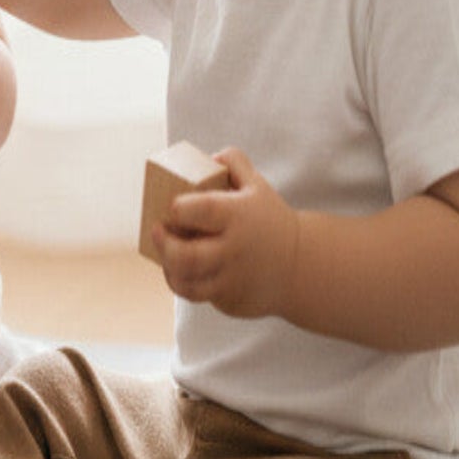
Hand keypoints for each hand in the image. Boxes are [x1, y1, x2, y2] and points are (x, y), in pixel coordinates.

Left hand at [152, 148, 300, 320]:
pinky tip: (181, 270)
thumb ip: (233, 162)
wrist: (301, 266)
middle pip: (185, 256)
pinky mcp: (230, 301)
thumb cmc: (270, 219)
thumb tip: (206, 157)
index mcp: (239, 217)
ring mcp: (232, 280)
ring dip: (168, 267)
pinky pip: (198, 295)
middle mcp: (234, 250)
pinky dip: (184, 284)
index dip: (178, 208)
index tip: (171, 207)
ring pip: (186, 282)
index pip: (200, 210)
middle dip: (163, 244)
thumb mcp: (257, 185)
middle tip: (157, 230)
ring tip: (166, 254)